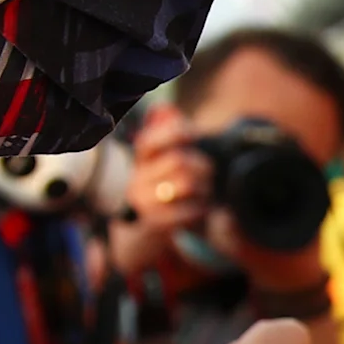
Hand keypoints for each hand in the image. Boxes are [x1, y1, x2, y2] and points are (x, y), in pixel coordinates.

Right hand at [109, 103, 219, 281]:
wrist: (143, 236)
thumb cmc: (160, 191)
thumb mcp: (159, 164)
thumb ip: (165, 135)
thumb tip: (165, 108)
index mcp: (138, 161)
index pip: (151, 140)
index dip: (175, 132)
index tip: (192, 134)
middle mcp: (136, 180)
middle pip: (179, 161)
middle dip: (202, 166)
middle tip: (208, 173)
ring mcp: (144, 203)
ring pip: (186, 184)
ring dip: (204, 187)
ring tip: (205, 192)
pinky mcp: (157, 224)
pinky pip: (190, 210)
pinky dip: (202, 209)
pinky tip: (200, 209)